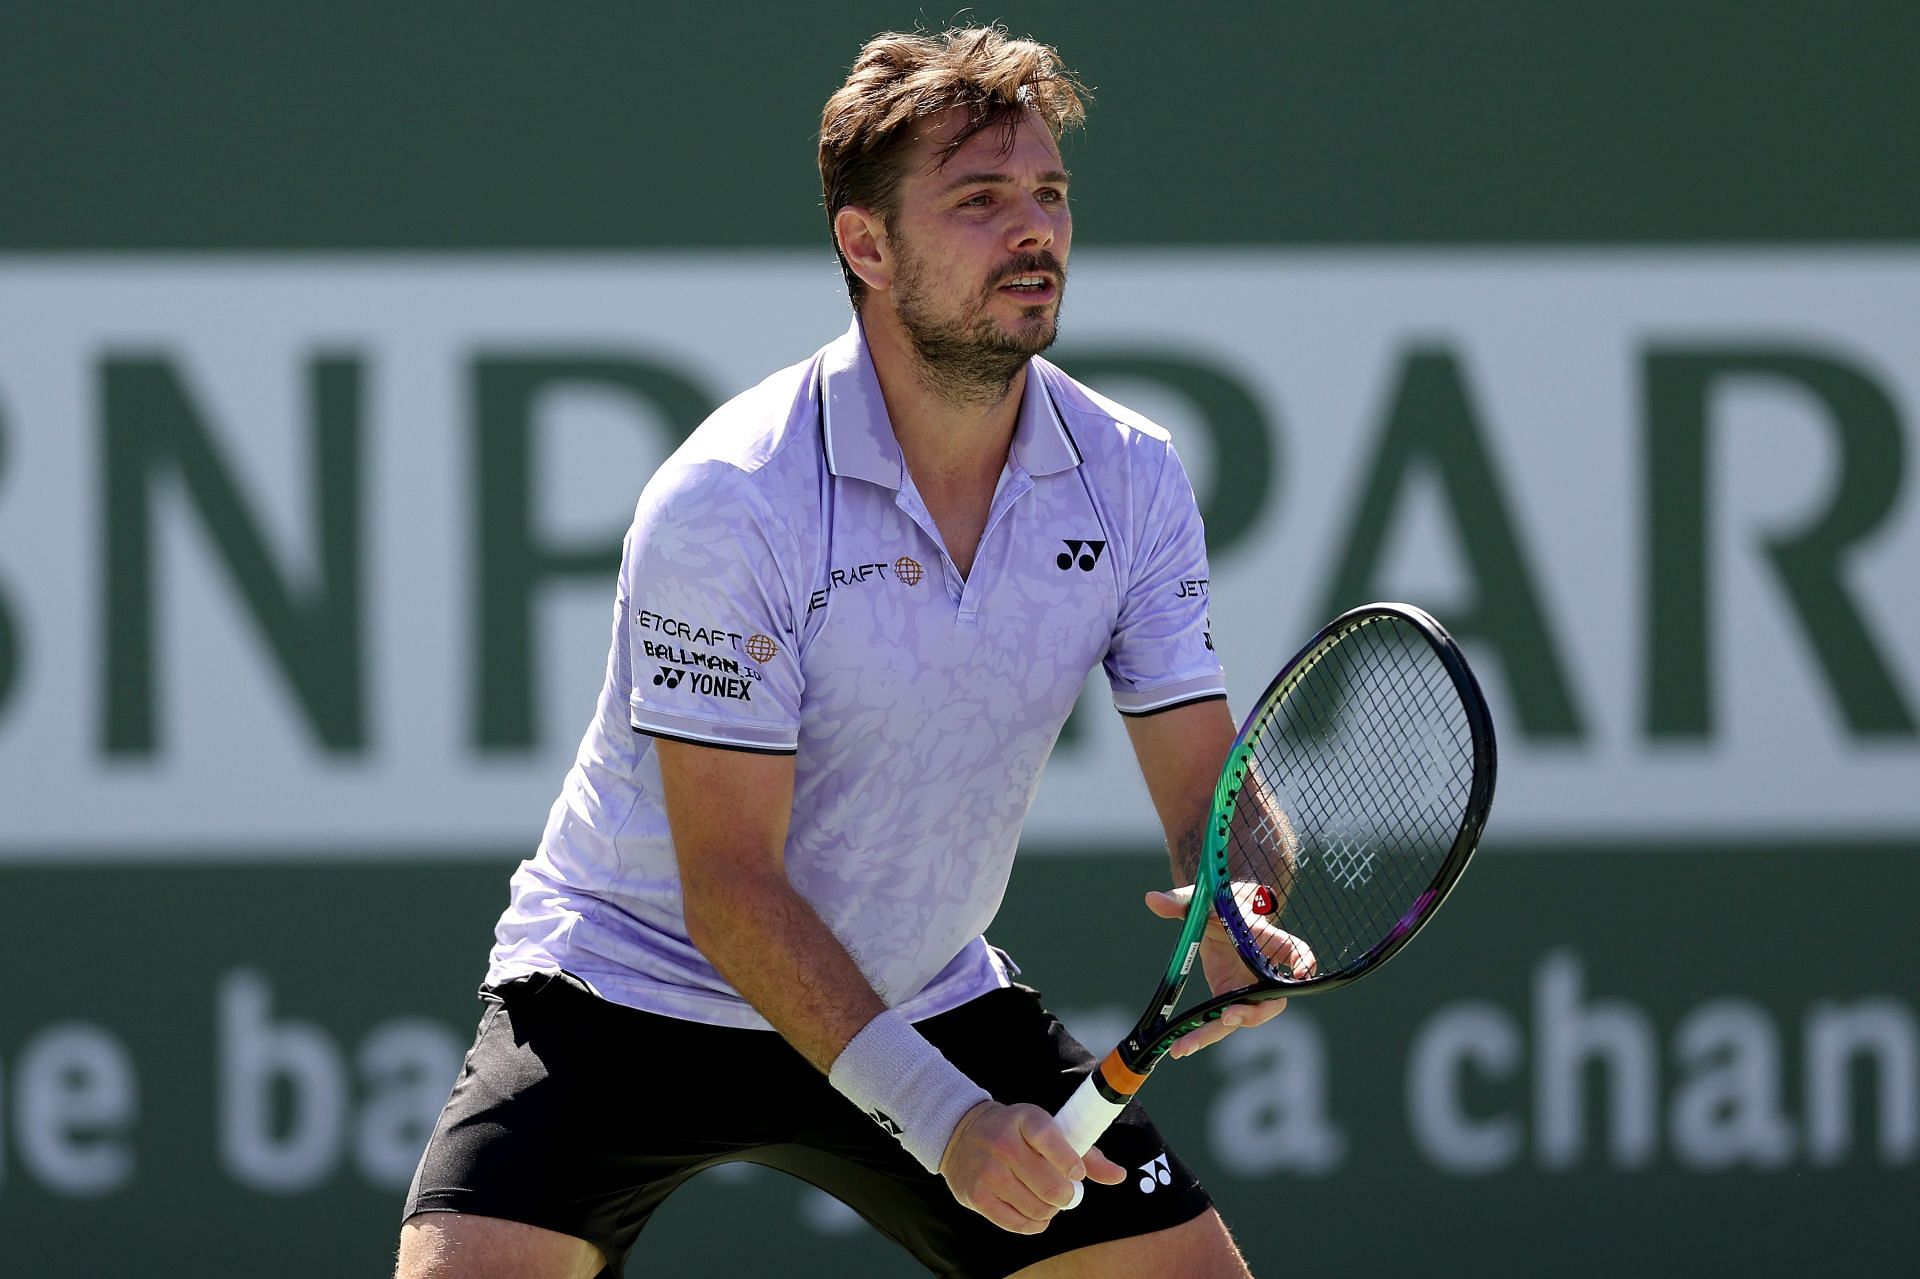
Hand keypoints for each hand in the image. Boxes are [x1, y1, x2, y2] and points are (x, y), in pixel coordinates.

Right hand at [937, 1099, 1126, 1232]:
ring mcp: (988, 1171)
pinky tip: (1034, 1210)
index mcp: (1024, 1119)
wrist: (962, 1134)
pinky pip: (1018, 1223)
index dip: (1068, 1160)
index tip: (1077, 1172)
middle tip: (1066, 1192)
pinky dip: (1034, 1223)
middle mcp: (1003, 1143)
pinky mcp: (977, 1195)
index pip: (1048, 1139)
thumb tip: (1119, 1176)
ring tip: (1046, 1198)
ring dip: (1050, 1210)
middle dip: (1067, 1195)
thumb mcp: (1048, 1129)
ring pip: (1037, 1208)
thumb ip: (1086, 1152)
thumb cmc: (1017, 1132)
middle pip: (1050, 1186)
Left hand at [1145, 885, 1317, 1058]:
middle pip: (1271, 998)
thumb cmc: (1220, 903)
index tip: (1302, 972)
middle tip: (1229, 1017)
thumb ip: (1179, 900)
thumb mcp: (1199, 898)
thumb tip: (1151, 899)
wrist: (1223, 912)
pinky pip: (1222, 1021)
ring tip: (1185, 1045)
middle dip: (1254, 1012)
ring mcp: (1248, 986)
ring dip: (1217, 1032)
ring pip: (1244, 1017)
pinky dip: (1203, 1035)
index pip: (1291, 948)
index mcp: (1262, 938)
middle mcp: (1262, 968)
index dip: (1302, 960)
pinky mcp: (1230, 997)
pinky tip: (1180, 1047)